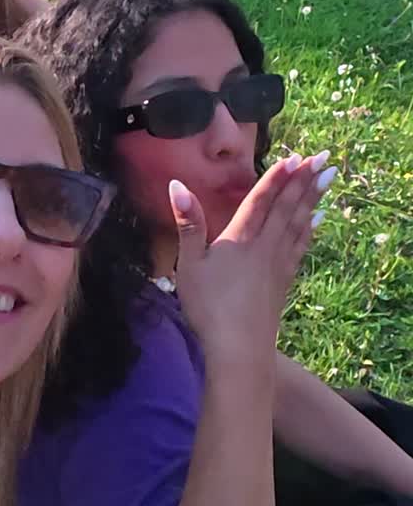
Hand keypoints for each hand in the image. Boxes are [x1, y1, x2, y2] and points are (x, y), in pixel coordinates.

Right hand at [170, 154, 334, 352]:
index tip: (294, 157)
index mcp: (240, 240)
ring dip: (312, 198)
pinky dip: (310, 229)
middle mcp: (265, 246)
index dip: (276, 178)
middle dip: (303, 180)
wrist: (240, 348)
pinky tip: (317, 220)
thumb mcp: (189, 265)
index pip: (261, 200)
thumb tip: (177, 185)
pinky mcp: (284, 281)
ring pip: (299, 223)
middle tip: (322, 158)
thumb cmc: (209, 307)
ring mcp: (278, 264)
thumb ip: (189, 224)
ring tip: (327, 178)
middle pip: (287, 207)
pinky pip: (301, 246)